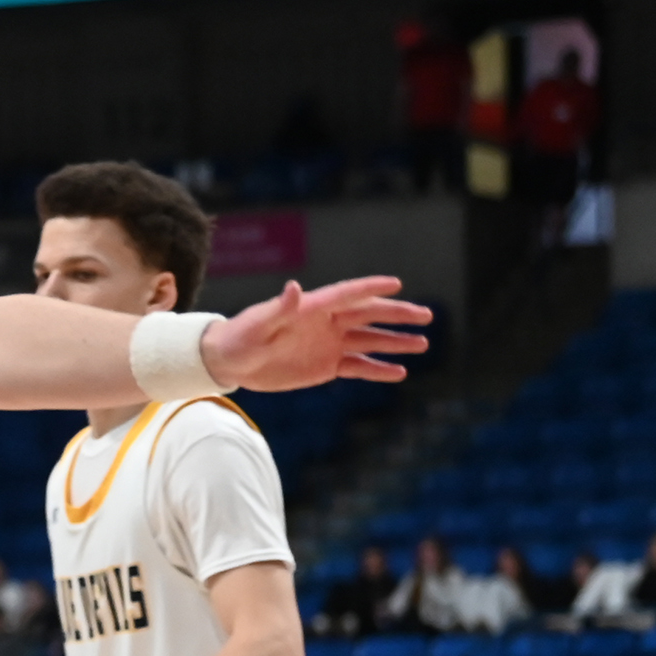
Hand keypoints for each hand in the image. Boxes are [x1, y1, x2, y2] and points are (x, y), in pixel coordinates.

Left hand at [202, 277, 430, 390]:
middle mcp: (326, 323)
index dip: (371, 288)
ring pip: (369, 341)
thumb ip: (279, 308)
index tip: (397, 283)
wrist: (229, 362)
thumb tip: (295, 287)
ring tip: (423, 343)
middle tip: (426, 315)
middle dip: (397, 315)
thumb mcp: (257, 326)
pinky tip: (400, 372)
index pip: (348, 294)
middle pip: (369, 315)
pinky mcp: (326, 365)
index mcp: (312, 308)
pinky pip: (358, 366)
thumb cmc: (239, 339)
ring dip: (395, 342)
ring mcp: (329, 344)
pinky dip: (378, 369)